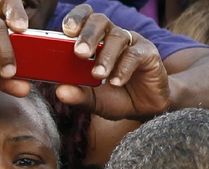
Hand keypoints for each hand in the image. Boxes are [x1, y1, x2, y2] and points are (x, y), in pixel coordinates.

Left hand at [55, 4, 169, 120]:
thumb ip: (79, 95)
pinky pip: (134, 55)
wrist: (146, 109)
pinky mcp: (148, 54)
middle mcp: (112, 36)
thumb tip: (60, 92)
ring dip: (105, 56)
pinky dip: (123, 68)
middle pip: (100, 21)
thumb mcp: (95, 100)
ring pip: (117, 37)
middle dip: (88, 35)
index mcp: (95, 41)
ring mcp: (131, 43)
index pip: (84, 19)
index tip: (67, 30)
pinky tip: (116, 82)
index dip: (76, 19)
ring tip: (98, 75)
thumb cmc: (117, 98)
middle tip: (79, 53)